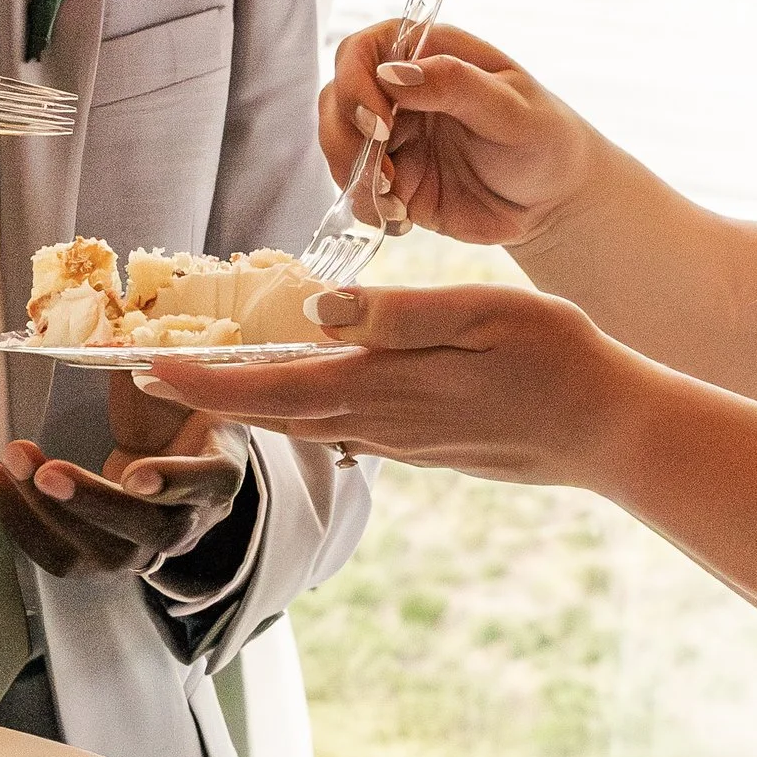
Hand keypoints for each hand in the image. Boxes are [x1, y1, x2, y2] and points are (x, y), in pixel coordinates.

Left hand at [0, 374, 248, 582]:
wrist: (178, 455)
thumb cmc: (180, 412)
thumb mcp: (180, 378)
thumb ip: (150, 364)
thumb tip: (99, 344)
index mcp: (219, 472)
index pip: (206, 484)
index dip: (174, 482)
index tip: (135, 473)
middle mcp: (189, 521)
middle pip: (149, 530)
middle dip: (92, 501)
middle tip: (45, 471)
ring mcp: (146, 548)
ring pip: (100, 552)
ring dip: (44, 511)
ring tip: (8, 460)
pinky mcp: (103, 555)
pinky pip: (60, 556)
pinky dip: (20, 521)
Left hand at [136, 280, 625, 486]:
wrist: (610, 431)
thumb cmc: (558, 358)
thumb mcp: (483, 313)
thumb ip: (398, 315)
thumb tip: (316, 310)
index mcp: (387, 387)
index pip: (273, 389)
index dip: (204, 384)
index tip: (146, 371)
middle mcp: (382, 424)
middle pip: (274, 414)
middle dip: (208, 397)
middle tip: (147, 376)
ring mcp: (402, 442)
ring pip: (306, 425)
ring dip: (250, 407)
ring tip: (205, 381)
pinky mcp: (423, 446)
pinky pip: (342, 429)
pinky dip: (299, 412)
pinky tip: (296, 392)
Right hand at [322, 19, 601, 249]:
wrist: (554, 202)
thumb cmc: (545, 141)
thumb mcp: (511, 110)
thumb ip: (455, 85)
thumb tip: (393, 73)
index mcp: (430, 56)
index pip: (363, 51)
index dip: (356, 83)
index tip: (379, 122)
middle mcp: (402, 92)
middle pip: (337, 99)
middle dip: (347, 139)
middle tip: (384, 174)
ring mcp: (393, 138)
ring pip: (338, 146)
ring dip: (354, 178)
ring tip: (395, 201)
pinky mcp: (392, 181)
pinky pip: (355, 192)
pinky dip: (367, 208)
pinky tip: (402, 219)